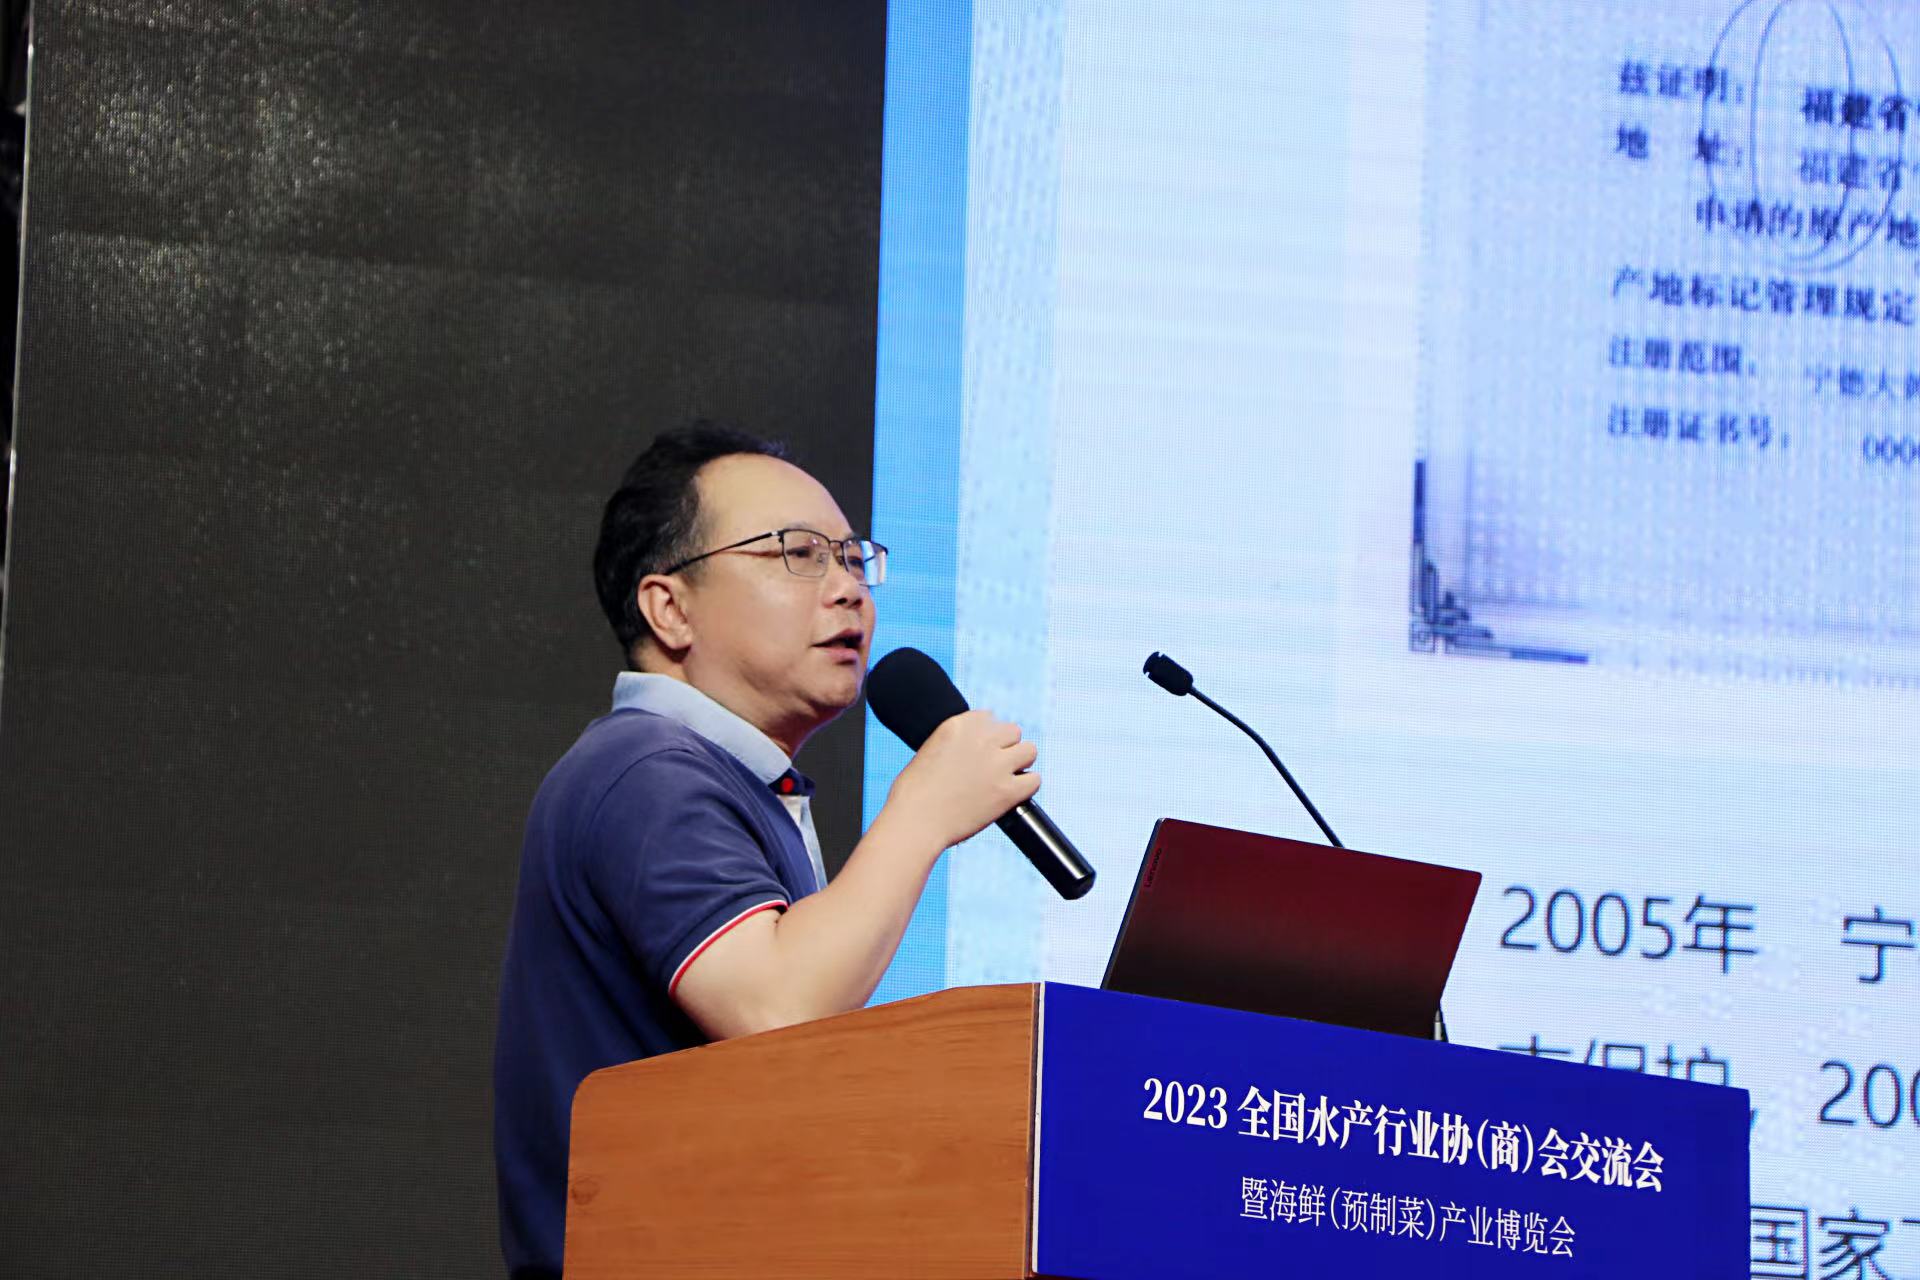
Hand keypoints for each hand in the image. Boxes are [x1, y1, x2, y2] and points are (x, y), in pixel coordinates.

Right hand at [881, 710, 1040, 849]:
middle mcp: (980, 740)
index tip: (980, 750)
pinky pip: (1034, 780)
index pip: (989, 717)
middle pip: (1012, 731)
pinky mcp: (1007, 791)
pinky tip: (1013, 794)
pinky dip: (1026, 787)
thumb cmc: (913, 794)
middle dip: (1005, 747)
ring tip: (1006, 778)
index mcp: (958, 726)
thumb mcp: (930, 751)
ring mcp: (996, 765)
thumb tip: (973, 750)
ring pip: (1029, 750)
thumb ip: (956, 743)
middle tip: (993, 766)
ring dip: (1020, 762)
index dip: (987, 736)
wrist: (914, 822)